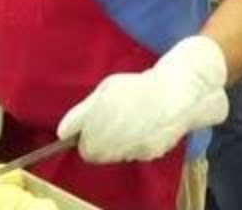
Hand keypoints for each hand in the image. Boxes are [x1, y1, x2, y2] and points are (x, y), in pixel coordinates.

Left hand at [56, 35, 227, 162]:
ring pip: (122, 152)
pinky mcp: (155, 153)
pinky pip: (140, 150)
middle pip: (103, 154)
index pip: (86, 150)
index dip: (89, 135)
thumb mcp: (103, 92)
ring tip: (134, 115)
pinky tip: (148, 121)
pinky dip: (140, 139)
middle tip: (114, 116)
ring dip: (122, 139)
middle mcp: (117, 151)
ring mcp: (137, 153)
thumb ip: (80, 116)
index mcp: (99, 138)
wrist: (178, 91)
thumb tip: (63, 133)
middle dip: (104, 139)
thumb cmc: (137, 87)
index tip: (95, 121)